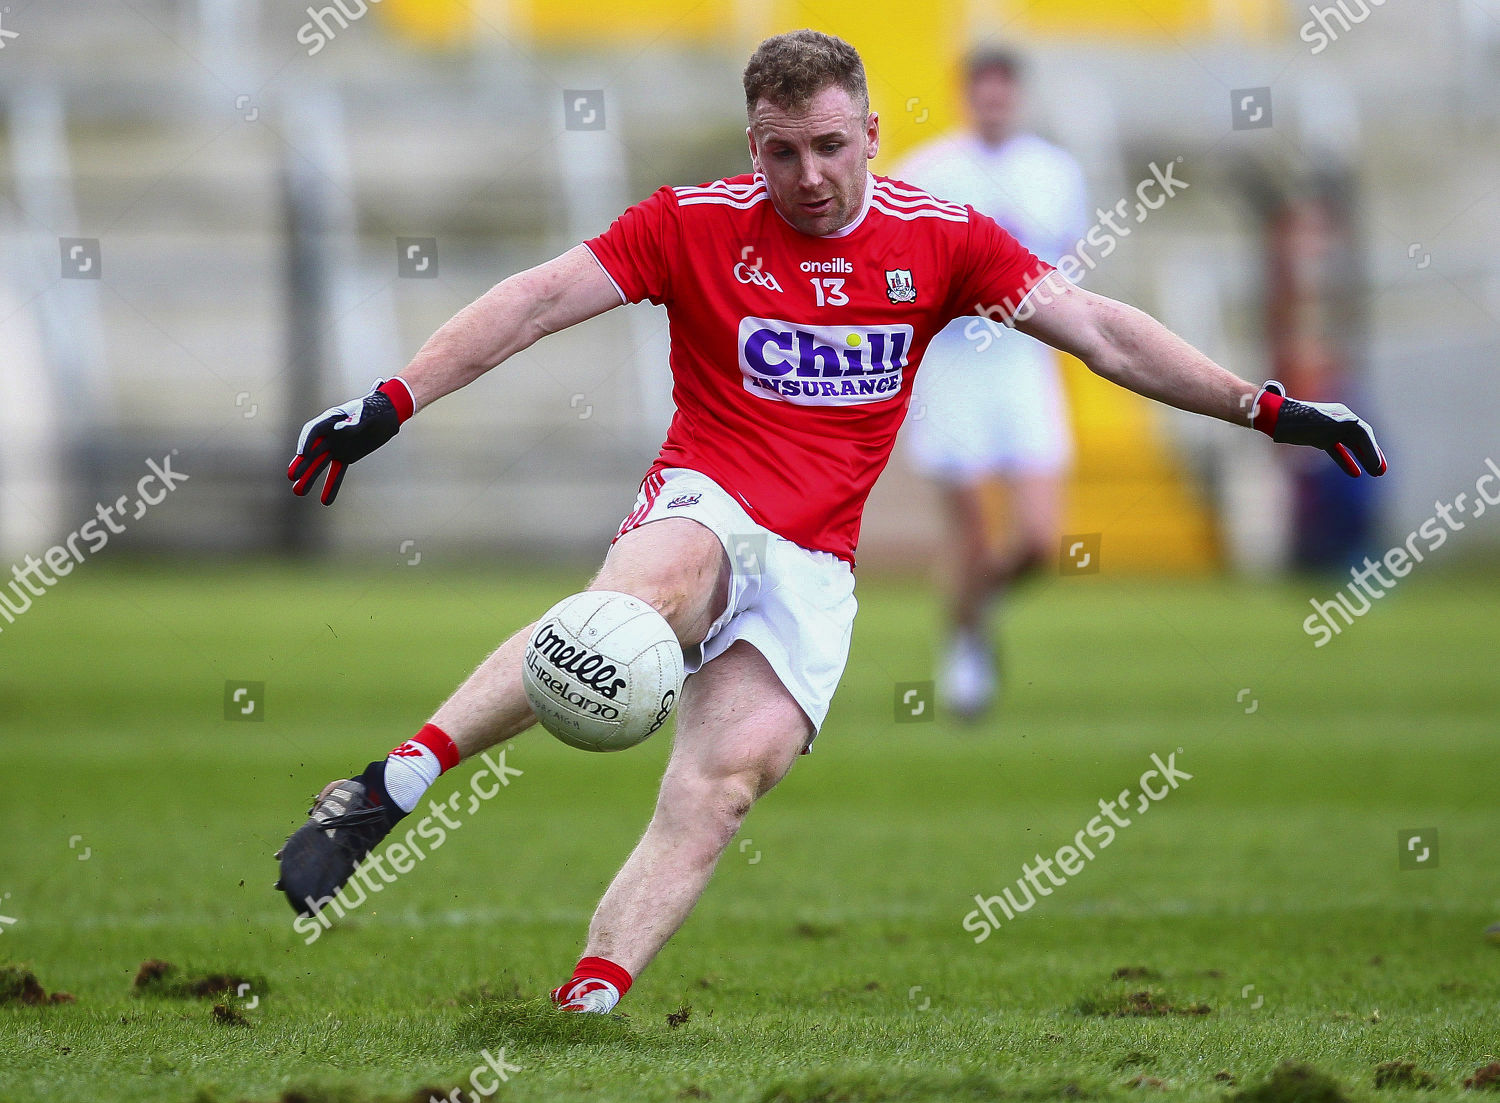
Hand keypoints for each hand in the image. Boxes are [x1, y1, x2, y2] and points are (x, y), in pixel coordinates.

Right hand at [288, 378, 415, 503]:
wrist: (387, 414)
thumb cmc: (375, 410)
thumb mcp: (366, 413)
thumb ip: (353, 422)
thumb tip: (339, 428)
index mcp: (330, 419)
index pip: (313, 431)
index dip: (306, 441)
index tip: (301, 454)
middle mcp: (328, 434)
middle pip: (312, 450)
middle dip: (302, 464)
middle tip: (292, 476)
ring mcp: (336, 447)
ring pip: (319, 464)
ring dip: (310, 478)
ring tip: (298, 492)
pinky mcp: (345, 457)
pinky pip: (336, 473)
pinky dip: (331, 486)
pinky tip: (325, 501)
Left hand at [1250, 380, 1386, 476]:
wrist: (1276, 417)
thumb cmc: (1297, 420)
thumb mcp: (1318, 422)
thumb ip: (1335, 422)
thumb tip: (1354, 422)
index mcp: (1342, 415)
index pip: (1363, 433)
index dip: (1371, 450)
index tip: (1377, 466)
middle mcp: (1339, 421)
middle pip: (1361, 440)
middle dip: (1372, 455)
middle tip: (1382, 471)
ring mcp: (1330, 430)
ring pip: (1352, 446)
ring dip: (1363, 459)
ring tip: (1375, 473)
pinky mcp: (1320, 439)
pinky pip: (1338, 451)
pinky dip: (1347, 461)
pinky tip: (1355, 473)